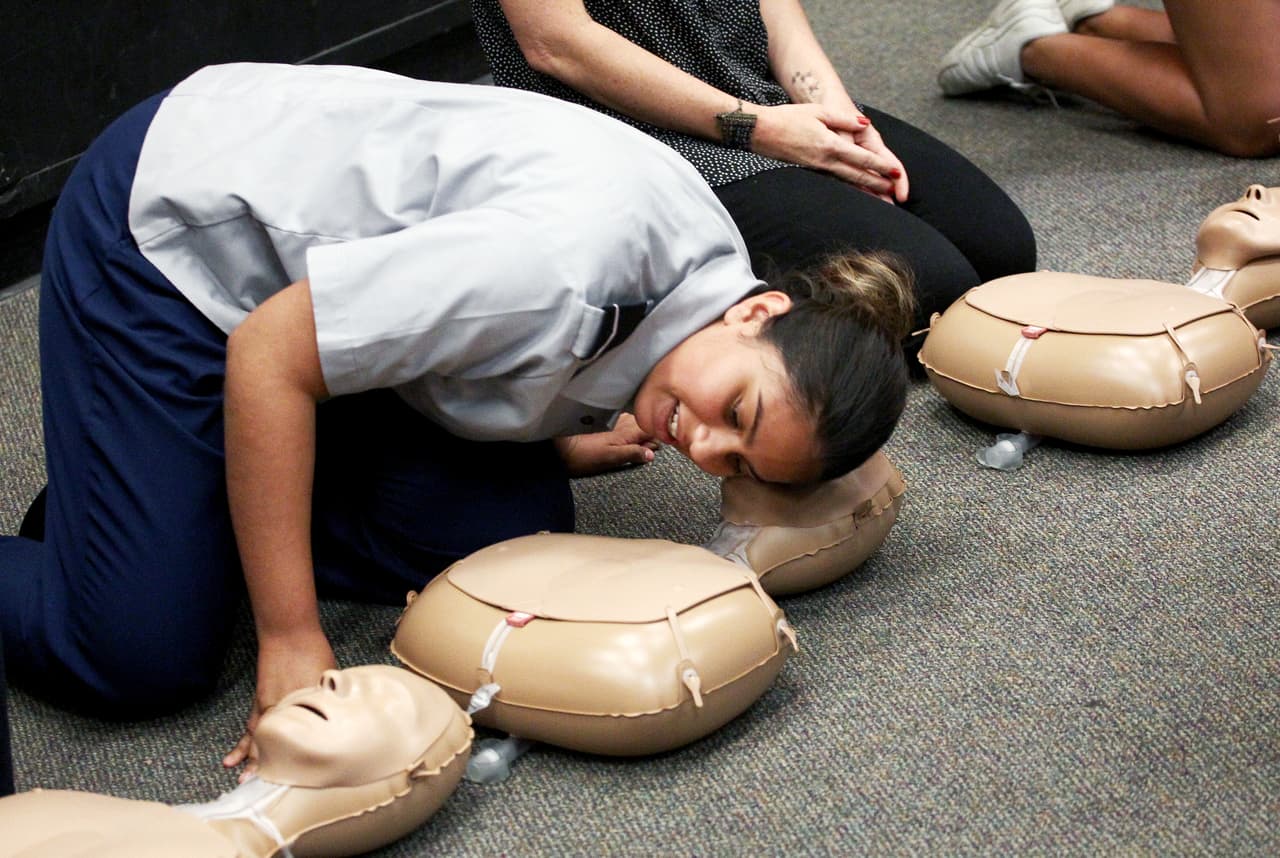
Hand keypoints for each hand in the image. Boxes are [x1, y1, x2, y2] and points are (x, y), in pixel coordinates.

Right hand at [223, 627, 336, 781]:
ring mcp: (269, 707)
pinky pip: (251, 727)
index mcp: (301, 708)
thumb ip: (331, 699)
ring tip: (243, 780)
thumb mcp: (330, 678)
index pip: (298, 741)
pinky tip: (232, 758)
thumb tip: (343, 713)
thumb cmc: (313, 653)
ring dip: (253, 759)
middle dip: (270, 766)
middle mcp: (283, 711)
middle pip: (276, 743)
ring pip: (260, 739)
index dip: (296, 760)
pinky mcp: (261, 701)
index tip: (293, 780)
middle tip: (263, 788)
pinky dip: (243, 743)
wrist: (289, 633)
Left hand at [554, 413, 660, 476]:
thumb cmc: (583, 456)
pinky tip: (630, 434)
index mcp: (626, 432)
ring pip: (635, 422)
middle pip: (645, 425)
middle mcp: (622, 425)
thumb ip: (632, 454)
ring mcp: (613, 424)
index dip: (660, 435)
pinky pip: (625, 422)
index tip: (668, 441)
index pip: (651, 430)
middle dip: (653, 431)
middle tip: (659, 442)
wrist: (560, 449)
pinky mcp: (605, 426)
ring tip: (647, 438)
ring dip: (642, 429)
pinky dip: (631, 426)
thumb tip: (652, 453)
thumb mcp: (610, 458)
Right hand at [752, 103, 905, 199]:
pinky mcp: (809, 172)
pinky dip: (847, 188)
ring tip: (879, 197)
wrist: (760, 131)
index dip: (881, 166)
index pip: (862, 158)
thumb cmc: (788, 118)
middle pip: (857, 176)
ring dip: (864, 190)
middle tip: (894, 194)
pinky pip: (833, 182)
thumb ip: (844, 119)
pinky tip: (854, 191)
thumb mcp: (818, 112)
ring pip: (846, 182)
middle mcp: (825, 161)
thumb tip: (864, 124)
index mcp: (830, 144)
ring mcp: (816, 169)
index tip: (896, 174)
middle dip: (877, 184)